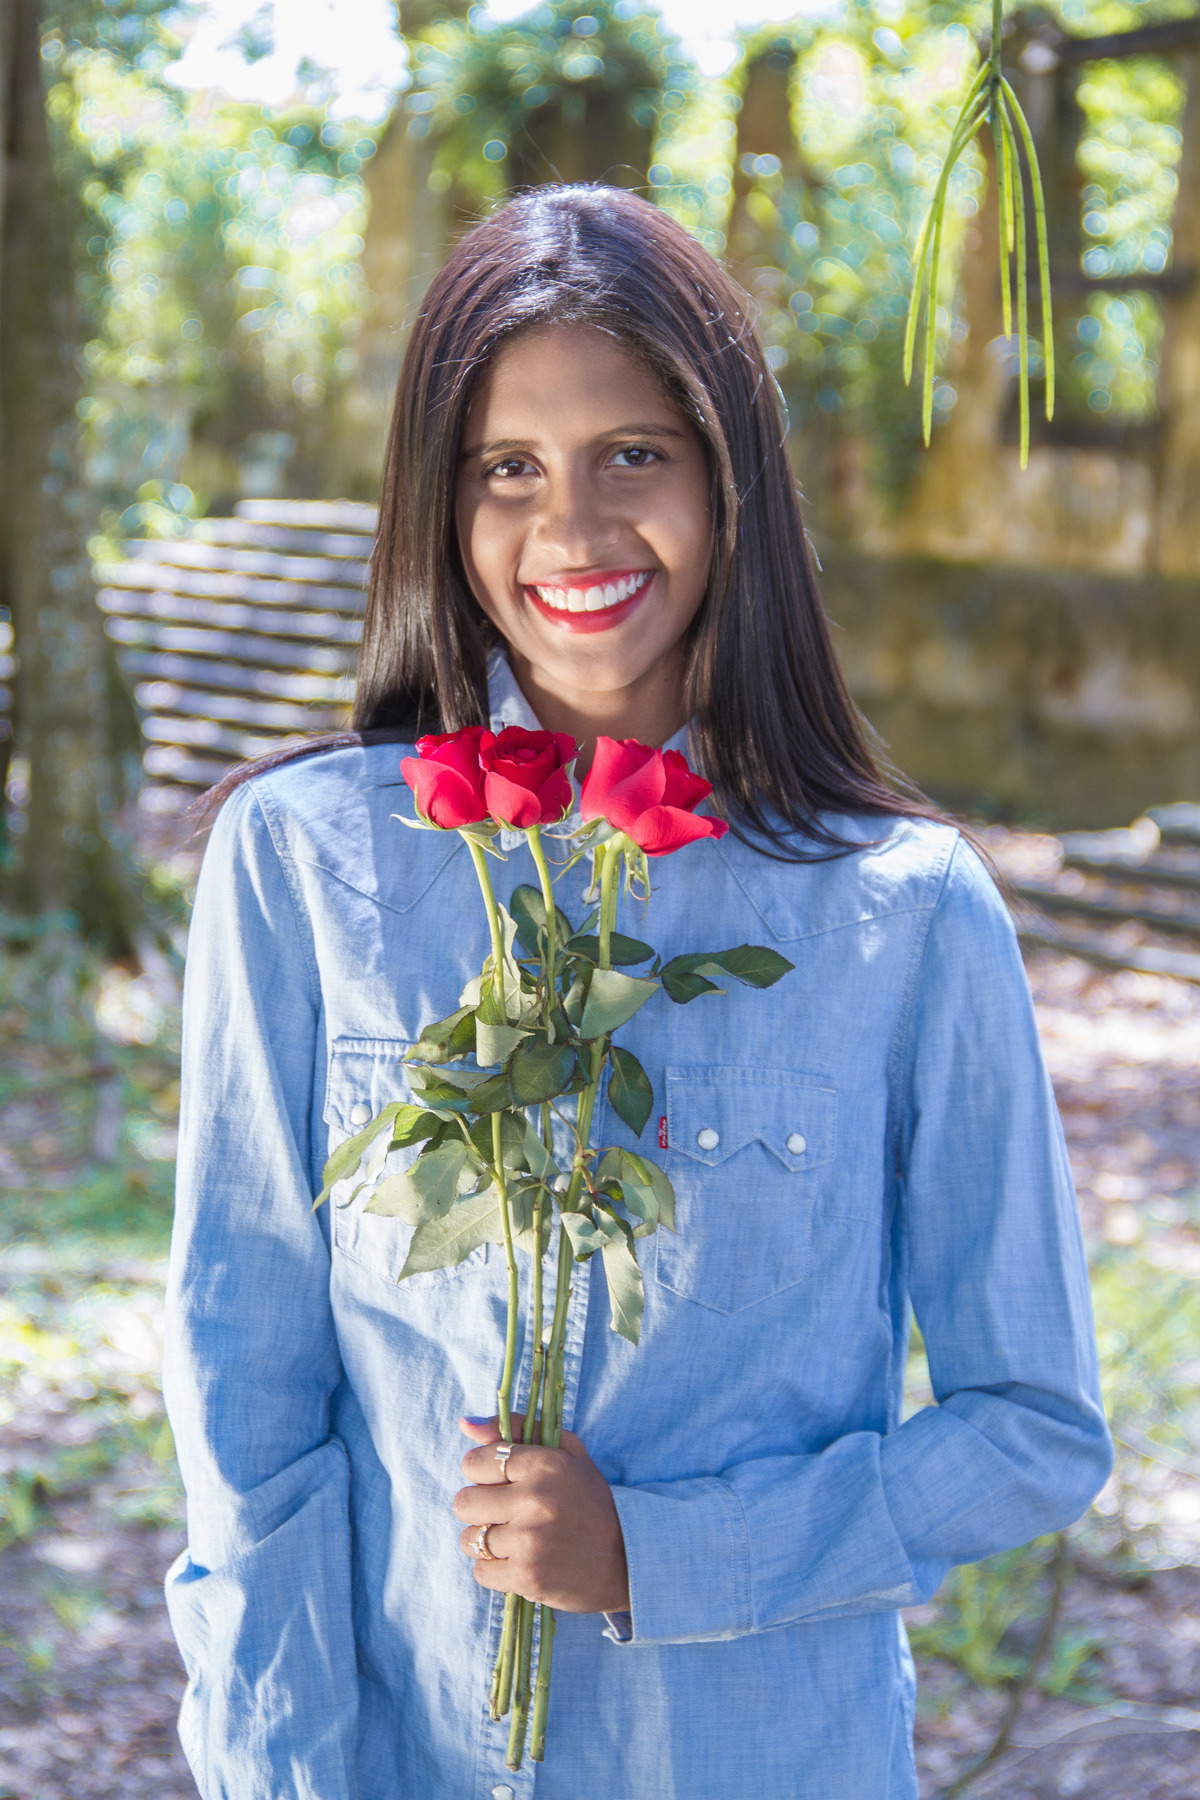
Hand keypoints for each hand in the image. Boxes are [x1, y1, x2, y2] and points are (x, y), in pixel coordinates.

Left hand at [454, 1415, 629, 1613]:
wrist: (626, 1560)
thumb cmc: (590, 1502)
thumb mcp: (566, 1453)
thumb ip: (517, 1428)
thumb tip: (466, 1424)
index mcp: (546, 1463)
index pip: (475, 1462)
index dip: (481, 1473)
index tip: (499, 1482)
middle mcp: (536, 1500)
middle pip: (464, 1502)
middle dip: (479, 1507)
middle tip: (505, 1513)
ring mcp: (530, 1541)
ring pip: (469, 1539)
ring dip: (486, 1541)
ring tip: (515, 1539)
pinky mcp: (527, 1577)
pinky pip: (480, 1571)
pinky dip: (494, 1569)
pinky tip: (519, 1561)